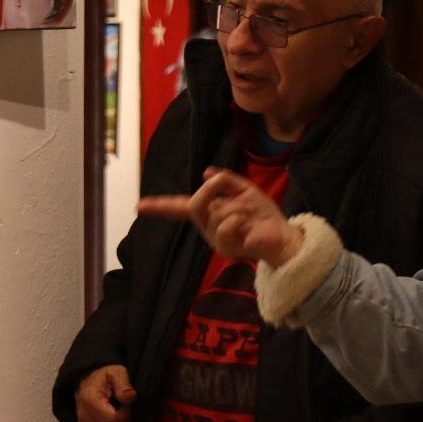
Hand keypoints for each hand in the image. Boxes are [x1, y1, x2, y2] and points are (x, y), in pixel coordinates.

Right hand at [75, 365, 137, 421]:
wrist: (87, 383)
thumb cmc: (105, 378)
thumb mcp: (116, 373)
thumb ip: (123, 383)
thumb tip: (130, 396)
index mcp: (91, 401)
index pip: (112, 421)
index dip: (125, 417)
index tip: (127, 408)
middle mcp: (84, 419)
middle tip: (125, 418)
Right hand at [137, 168, 300, 265]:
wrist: (283, 235)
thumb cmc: (263, 215)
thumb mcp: (245, 190)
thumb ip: (226, 180)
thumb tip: (206, 173)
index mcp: (208, 213)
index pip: (180, 208)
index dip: (160, 206)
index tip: (139, 206)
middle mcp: (207, 227)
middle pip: (193, 204)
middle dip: (209, 190)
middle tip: (221, 184)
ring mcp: (215, 239)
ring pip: (215, 212)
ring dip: (236, 206)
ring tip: (248, 214)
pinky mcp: (226, 248)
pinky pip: (226, 224)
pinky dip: (239, 217)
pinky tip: (247, 222)